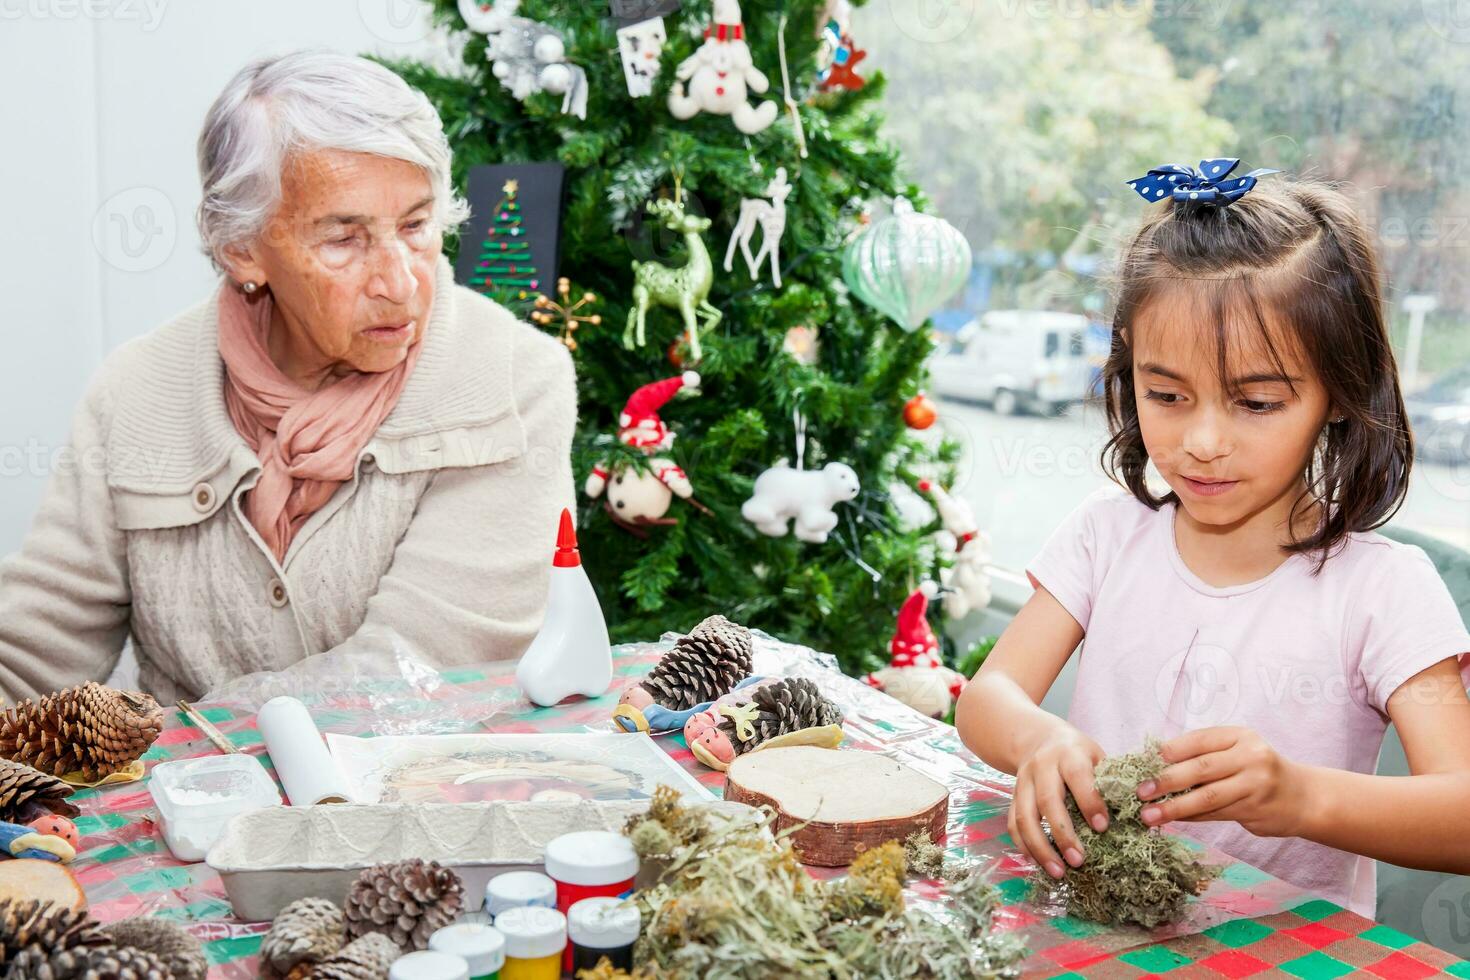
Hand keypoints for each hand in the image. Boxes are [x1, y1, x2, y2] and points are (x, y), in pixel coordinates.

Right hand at [1008, 727, 1109, 879]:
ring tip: (1058, 872)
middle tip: (1079, 861)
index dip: (1089, 802)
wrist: (1037, 738)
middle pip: (1047, 800)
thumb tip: (1145, 817)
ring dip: (1040, 847)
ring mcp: (1023, 781)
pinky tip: (1037, 863)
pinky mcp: (1012, 795)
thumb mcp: (1097, 757)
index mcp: (1069, 754)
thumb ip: (1113, 783)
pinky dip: (1024, 845)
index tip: (1103, 828)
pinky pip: (1013, 823)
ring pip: (1024, 816)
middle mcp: (1042, 766)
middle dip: (1063, 833)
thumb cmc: (1077, 753)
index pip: (1078, 777)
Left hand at [1136, 726, 1305, 837]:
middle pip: (1201, 768)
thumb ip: (1205, 754)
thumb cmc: (1258, 770)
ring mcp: (1255, 784)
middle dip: (1166, 781)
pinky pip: (1216, 814)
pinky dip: (1191, 817)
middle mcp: (1251, 757)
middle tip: (1141, 792)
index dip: (1171, 750)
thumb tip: (1155, 764)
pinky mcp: (1256, 809)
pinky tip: (1173, 820)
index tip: (1146, 761)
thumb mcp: (1238, 750)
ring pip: (1207, 797)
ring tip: (1149, 814)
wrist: (1304, 797)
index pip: (1200, 740)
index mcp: (1240, 736)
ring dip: (1174, 807)